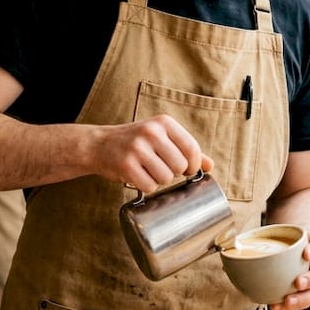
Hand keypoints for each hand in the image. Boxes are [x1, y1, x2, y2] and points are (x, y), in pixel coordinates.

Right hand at [94, 114, 214, 193]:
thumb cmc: (135, 142)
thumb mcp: (161, 137)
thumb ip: (185, 149)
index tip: (187, 170)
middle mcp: (151, 132)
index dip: (193, 165)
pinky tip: (138, 176)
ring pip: (165, 178)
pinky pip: (149, 186)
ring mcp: (137, 148)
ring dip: (159, 180)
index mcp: (163, 122)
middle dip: (173, 173)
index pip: (192, 148)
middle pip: (180, 166)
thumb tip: (210, 166)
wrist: (99, 144)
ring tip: (147, 171)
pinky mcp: (126, 165)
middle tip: (160, 168)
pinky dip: (146, 186)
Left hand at [268, 231, 309, 309]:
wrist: (290, 251)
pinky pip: (305, 303)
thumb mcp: (279, 237)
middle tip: (298, 283)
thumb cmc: (285, 243)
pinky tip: (277, 306)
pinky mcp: (309, 293)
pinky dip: (291, 306)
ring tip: (288, 301)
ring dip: (304, 298)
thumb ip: (263, 242)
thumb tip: (233, 254)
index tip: (305, 254)